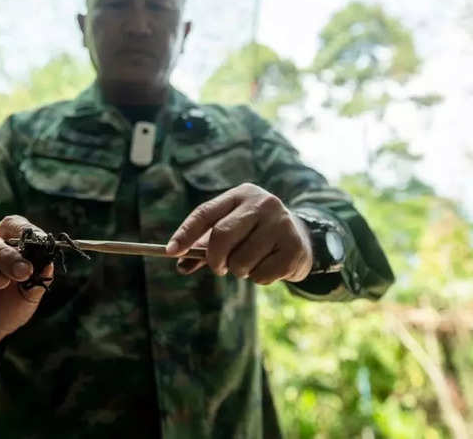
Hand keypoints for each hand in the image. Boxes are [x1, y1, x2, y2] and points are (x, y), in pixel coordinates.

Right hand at [0, 215, 52, 355]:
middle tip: (22, 271)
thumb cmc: (7, 308)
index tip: (40, 244)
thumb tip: (48, 264)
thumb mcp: (28, 297)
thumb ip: (37, 280)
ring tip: (0, 283)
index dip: (24, 231)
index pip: (11, 225)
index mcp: (1, 244)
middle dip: (5, 254)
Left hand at [166, 183, 312, 284]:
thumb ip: (205, 247)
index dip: (185, 233)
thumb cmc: (256, 234)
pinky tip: (269, 266)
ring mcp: (281, 224)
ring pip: (241, 261)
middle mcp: (263, 203)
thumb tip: (180, 264)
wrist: (302, 238)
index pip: (206, 212)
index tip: (170, 251)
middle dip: (214, 259)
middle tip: (219, 268)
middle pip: (222, 235)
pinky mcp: (294, 248)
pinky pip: (261, 275)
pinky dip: (258, 278)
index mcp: (242, 194)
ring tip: (250, 263)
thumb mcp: (232, 231)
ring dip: (239, 271)